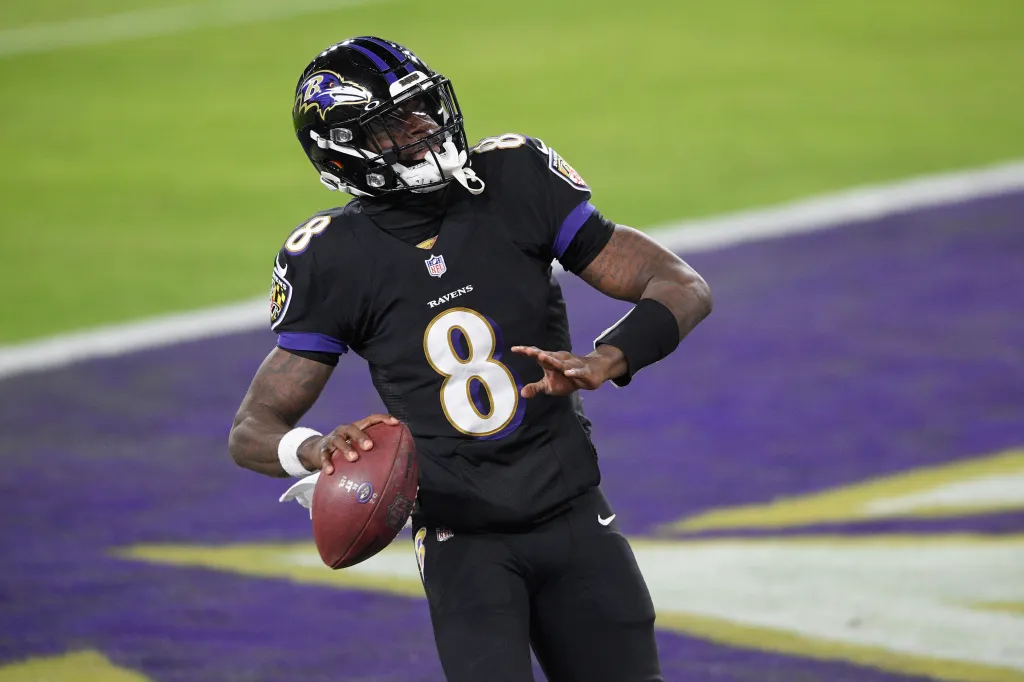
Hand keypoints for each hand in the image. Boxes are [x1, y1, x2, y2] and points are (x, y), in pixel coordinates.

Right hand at [297, 414, 398, 473]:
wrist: (315, 450)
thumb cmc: (344, 449)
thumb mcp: (355, 445)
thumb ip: (371, 451)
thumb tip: (395, 464)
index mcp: (355, 428)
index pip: (371, 419)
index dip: (383, 419)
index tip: (396, 423)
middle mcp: (344, 431)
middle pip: (352, 429)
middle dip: (361, 437)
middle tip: (370, 446)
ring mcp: (332, 440)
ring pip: (338, 441)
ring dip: (346, 449)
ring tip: (354, 458)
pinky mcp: (322, 451)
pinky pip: (324, 456)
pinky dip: (327, 463)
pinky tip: (330, 471)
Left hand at [510, 345, 626, 397]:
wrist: (592, 374)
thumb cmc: (567, 379)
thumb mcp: (549, 386)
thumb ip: (536, 388)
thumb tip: (522, 393)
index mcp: (550, 362)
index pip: (536, 355)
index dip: (526, 351)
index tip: (513, 349)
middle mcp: (560, 360)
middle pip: (547, 356)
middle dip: (537, 353)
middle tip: (527, 350)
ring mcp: (572, 365)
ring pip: (561, 363)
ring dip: (552, 360)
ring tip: (542, 356)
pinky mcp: (583, 372)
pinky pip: (577, 372)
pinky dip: (573, 372)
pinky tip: (568, 373)